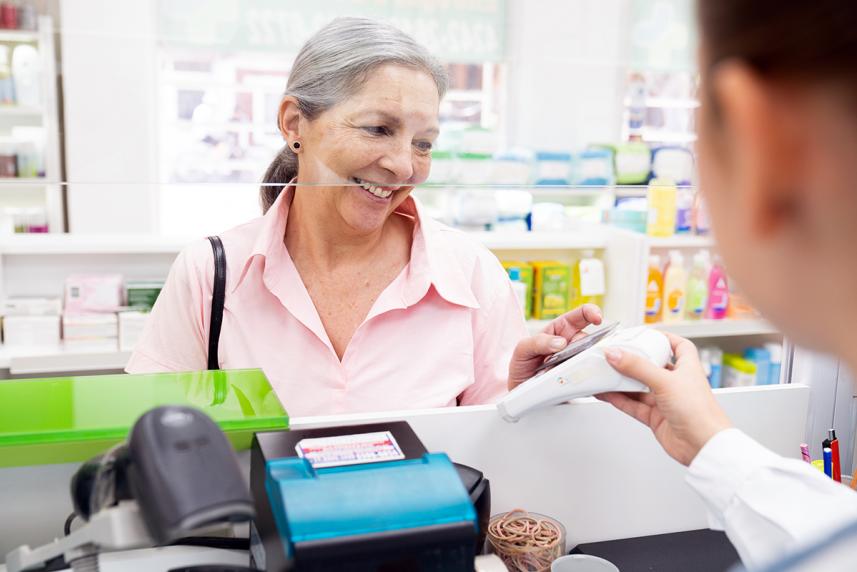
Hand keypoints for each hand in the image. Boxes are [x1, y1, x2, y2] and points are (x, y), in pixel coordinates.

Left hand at [507, 304, 602, 390]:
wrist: (521, 391)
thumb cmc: (523, 364)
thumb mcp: (523, 349)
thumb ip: (537, 342)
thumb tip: (561, 342)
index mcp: (560, 329)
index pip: (580, 315)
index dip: (591, 312)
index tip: (597, 319)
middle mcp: (572, 343)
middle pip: (589, 338)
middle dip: (583, 344)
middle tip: (567, 355)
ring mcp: (577, 359)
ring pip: (590, 356)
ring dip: (581, 362)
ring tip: (560, 369)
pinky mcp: (579, 375)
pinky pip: (589, 373)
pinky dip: (585, 375)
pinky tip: (571, 380)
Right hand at [597, 332, 732, 465]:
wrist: (703, 446)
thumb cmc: (700, 412)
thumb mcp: (665, 381)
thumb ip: (637, 367)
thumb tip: (615, 354)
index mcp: (687, 368)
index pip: (679, 346)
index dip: (665, 338)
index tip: (646, 334)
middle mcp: (677, 383)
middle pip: (652, 367)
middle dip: (634, 361)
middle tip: (615, 354)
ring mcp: (666, 401)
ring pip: (639, 387)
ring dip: (622, 382)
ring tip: (604, 373)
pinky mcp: (656, 418)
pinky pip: (634, 405)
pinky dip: (620, 399)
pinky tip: (607, 394)